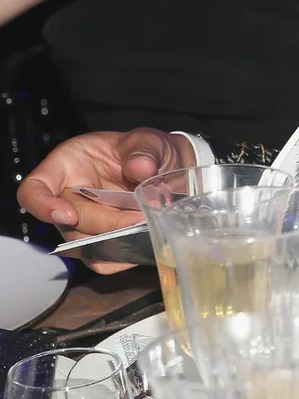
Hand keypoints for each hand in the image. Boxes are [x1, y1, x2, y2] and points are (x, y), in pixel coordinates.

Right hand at [18, 129, 194, 272]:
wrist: (163, 167)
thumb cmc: (145, 149)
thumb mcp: (149, 139)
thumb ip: (145, 148)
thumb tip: (142, 168)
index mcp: (68, 163)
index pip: (35, 188)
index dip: (42, 205)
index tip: (69, 216)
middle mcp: (69, 195)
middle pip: (69, 222)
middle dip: (106, 222)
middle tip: (140, 217)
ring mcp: (83, 221)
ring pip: (83, 244)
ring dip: (114, 241)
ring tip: (146, 228)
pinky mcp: (100, 239)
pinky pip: (100, 259)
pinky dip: (119, 257)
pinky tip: (141, 244)